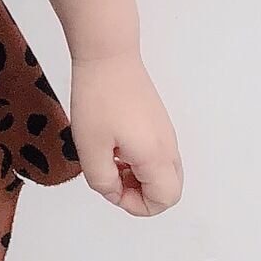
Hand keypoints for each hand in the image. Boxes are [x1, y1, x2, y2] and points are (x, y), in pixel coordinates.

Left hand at [68, 50, 182, 215]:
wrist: (107, 54)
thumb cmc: (98, 98)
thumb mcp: (90, 147)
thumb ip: (103, 181)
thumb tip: (114, 192)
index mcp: (156, 155)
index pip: (164, 199)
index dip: (137, 205)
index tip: (111, 187)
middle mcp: (168, 145)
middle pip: (169, 188)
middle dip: (141, 193)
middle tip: (112, 177)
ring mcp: (165, 130)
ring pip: (163, 170)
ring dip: (138, 176)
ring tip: (109, 158)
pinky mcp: (157, 119)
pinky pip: (157, 153)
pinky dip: (139, 160)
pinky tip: (114, 143)